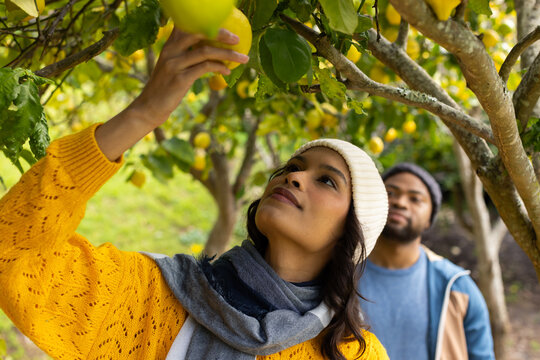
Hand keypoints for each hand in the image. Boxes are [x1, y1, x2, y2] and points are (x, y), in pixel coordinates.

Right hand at [95, 28, 247, 160]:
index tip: (225, 28)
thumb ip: (186, 55)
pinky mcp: (180, 79)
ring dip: (227, 54)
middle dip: (221, 34)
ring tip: (242, 58)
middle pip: (199, 33)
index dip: (207, 23)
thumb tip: (212, 50)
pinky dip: (219, 68)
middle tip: (237, 39)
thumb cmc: (166, 87)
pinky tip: (227, 72)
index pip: (187, 25)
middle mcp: (171, 51)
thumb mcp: (173, 66)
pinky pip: (205, 68)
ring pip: (206, 51)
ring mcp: (175, 64)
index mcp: (169, 45)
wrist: (150, 107)